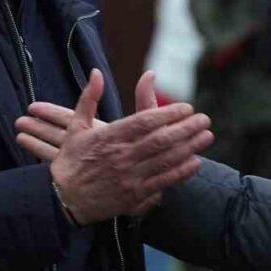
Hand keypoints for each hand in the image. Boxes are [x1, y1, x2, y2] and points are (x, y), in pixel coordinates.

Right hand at [15, 69, 211, 224]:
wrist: (64, 199)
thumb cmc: (71, 160)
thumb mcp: (75, 127)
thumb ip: (89, 98)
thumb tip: (96, 71)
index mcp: (109, 137)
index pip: (145, 122)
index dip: (169, 114)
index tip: (186, 107)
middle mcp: (121, 156)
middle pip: (161, 140)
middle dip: (186, 128)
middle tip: (205, 119)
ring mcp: (129, 177)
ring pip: (165, 160)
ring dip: (190, 147)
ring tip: (206, 136)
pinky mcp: (134, 196)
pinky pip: (163, 182)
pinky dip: (181, 172)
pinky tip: (195, 162)